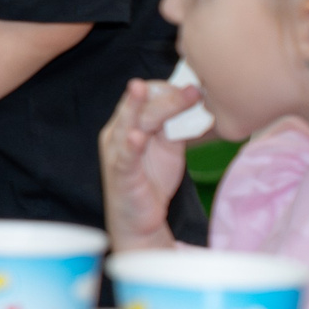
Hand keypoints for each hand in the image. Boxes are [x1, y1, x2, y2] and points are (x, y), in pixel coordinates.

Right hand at [99, 77, 198, 251]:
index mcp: (128, 123)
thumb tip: (192, 101)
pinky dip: (129, 144)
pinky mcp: (119, 173)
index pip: (145, 97)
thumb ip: (173, 125)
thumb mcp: (167, 147)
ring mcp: (115, 152)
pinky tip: (136, 136)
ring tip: (140, 89)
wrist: (139, 219)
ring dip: (137, 106)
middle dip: (166, 97)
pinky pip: (124, 156)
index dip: (166, 90)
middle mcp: (117, 133)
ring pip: (127, 123)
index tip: (193, 90)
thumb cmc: (150, 180)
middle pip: (141, 107)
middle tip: (193, 91)